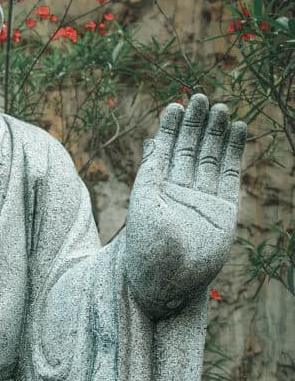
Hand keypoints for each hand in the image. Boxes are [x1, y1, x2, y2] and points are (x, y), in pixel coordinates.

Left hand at [125, 93, 245, 317]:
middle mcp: (178, 192)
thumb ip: (150, 173)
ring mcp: (201, 200)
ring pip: (209, 158)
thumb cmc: (146, 248)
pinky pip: (229, 175)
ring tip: (219, 108)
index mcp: (153, 189)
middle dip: (194, 124)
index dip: (169, 128)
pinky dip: (233, 152)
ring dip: (214, 133)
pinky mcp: (223, 210)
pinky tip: (236, 130)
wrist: (167, 283)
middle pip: (187, 149)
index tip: (175, 104)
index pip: (163, 151)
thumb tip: (151, 143)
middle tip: (200, 97)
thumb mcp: (143, 204)